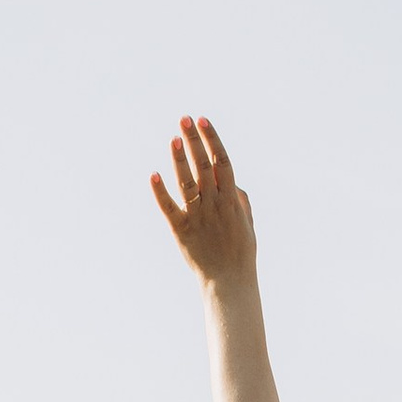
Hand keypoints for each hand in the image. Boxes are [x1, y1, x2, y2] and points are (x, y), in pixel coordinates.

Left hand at [150, 114, 257, 289]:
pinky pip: (170, 208)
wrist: (229, 282)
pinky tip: (153, 174)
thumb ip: (240, 201)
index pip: (222, 161)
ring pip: (187, 182)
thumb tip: (233, 183)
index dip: (212, 139)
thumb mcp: (248, 224)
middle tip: (184, 119)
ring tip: (174, 138)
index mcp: (231, 200)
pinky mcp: (182, 230)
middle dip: (194, 140)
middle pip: (204, 165)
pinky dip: (161, 192)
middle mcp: (215, 204)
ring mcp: (198, 216)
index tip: (203, 121)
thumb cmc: (240, 253)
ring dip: (180, 159)